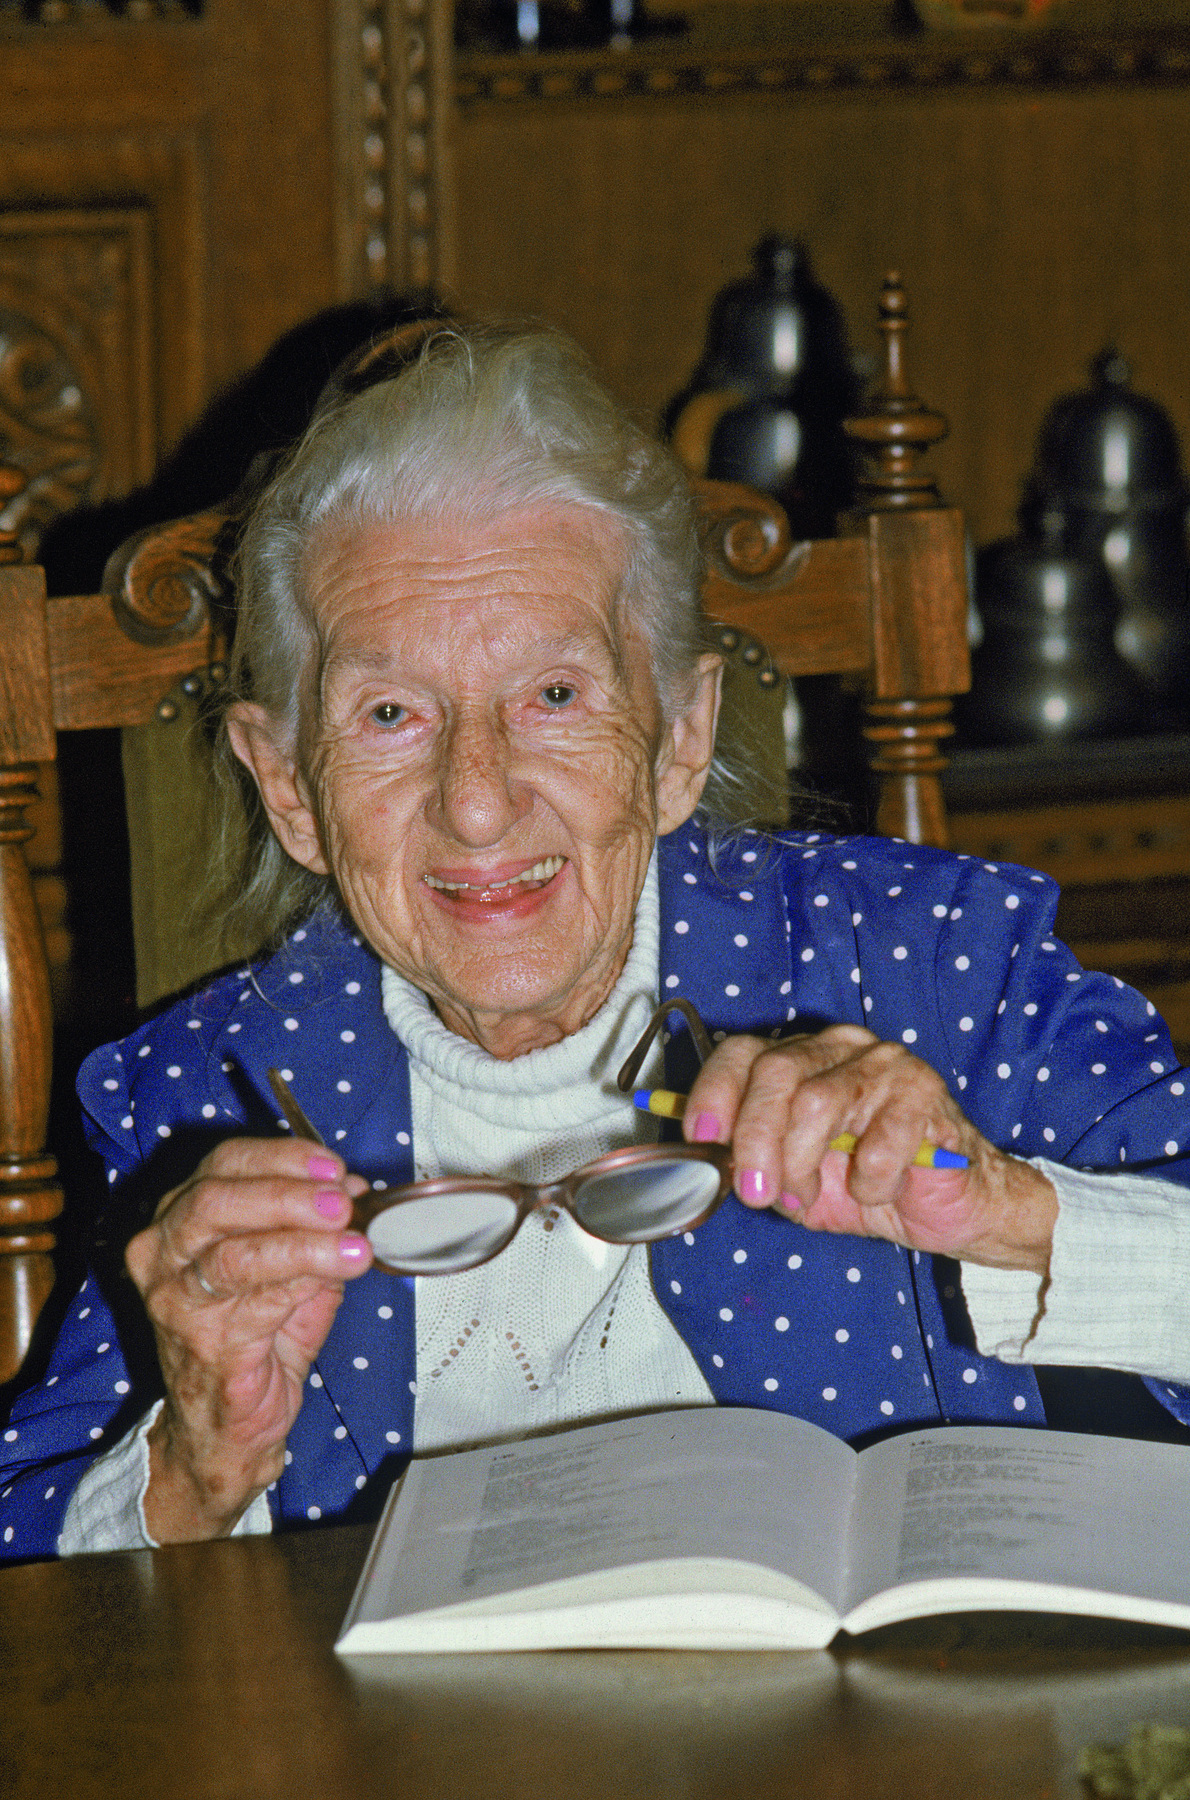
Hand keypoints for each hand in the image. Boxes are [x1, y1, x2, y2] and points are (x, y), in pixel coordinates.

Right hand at [124, 1137, 372, 1543]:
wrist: (229, 1429)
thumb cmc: (258, 1341)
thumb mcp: (293, 1271)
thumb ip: (317, 1228)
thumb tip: (353, 1188)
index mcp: (179, 1221)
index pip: (223, 1164)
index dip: (281, 1157)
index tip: (333, 1165)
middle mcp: (162, 1255)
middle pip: (216, 1199)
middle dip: (287, 1193)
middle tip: (341, 1202)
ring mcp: (174, 1302)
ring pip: (235, 1252)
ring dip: (303, 1240)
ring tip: (353, 1241)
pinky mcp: (202, 1344)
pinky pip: (257, 1301)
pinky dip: (305, 1279)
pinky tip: (343, 1270)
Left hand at [682, 1025, 1056, 1273]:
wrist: (951, 1207)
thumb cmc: (869, 1187)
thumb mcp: (793, 1180)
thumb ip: (752, 1163)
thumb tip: (705, 1159)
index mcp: (801, 1059)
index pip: (742, 1053)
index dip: (713, 1093)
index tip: (701, 1140)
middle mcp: (839, 1048)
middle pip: (775, 1073)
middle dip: (755, 1140)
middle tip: (757, 1193)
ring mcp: (885, 1063)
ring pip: (816, 1102)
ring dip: (802, 1164)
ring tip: (809, 1196)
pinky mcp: (925, 1091)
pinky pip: (878, 1140)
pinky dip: (869, 1181)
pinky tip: (878, 1193)